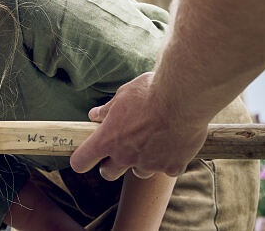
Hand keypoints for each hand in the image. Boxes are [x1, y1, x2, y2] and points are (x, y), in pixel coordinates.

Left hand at [68, 72, 207, 180]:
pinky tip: (174, 143)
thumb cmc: (150, 91)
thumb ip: (108, 109)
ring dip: (141, 161)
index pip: (81, 160)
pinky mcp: (172, 167)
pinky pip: (167, 169)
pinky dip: (169, 159)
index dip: (81, 159)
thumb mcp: (123, 94)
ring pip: (139, 172)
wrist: (183, 97)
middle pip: (108, 173)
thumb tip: (94, 115)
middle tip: (118, 150)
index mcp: (108, 138)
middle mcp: (125, 156)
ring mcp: (149, 164)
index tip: (85, 155)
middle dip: (110, 165)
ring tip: (152, 141)